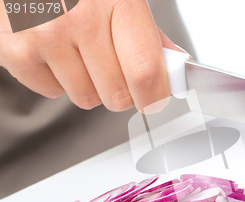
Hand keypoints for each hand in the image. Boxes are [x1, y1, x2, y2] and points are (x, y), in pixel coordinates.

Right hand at [0, 0, 181, 111]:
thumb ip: (150, 34)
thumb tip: (176, 66)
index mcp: (119, 2)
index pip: (145, 72)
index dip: (154, 96)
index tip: (155, 98)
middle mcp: (82, 18)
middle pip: (118, 95)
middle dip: (120, 89)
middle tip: (110, 64)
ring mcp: (46, 35)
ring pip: (86, 99)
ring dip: (87, 84)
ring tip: (77, 50)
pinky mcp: (17, 51)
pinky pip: (52, 93)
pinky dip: (55, 79)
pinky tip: (53, 50)